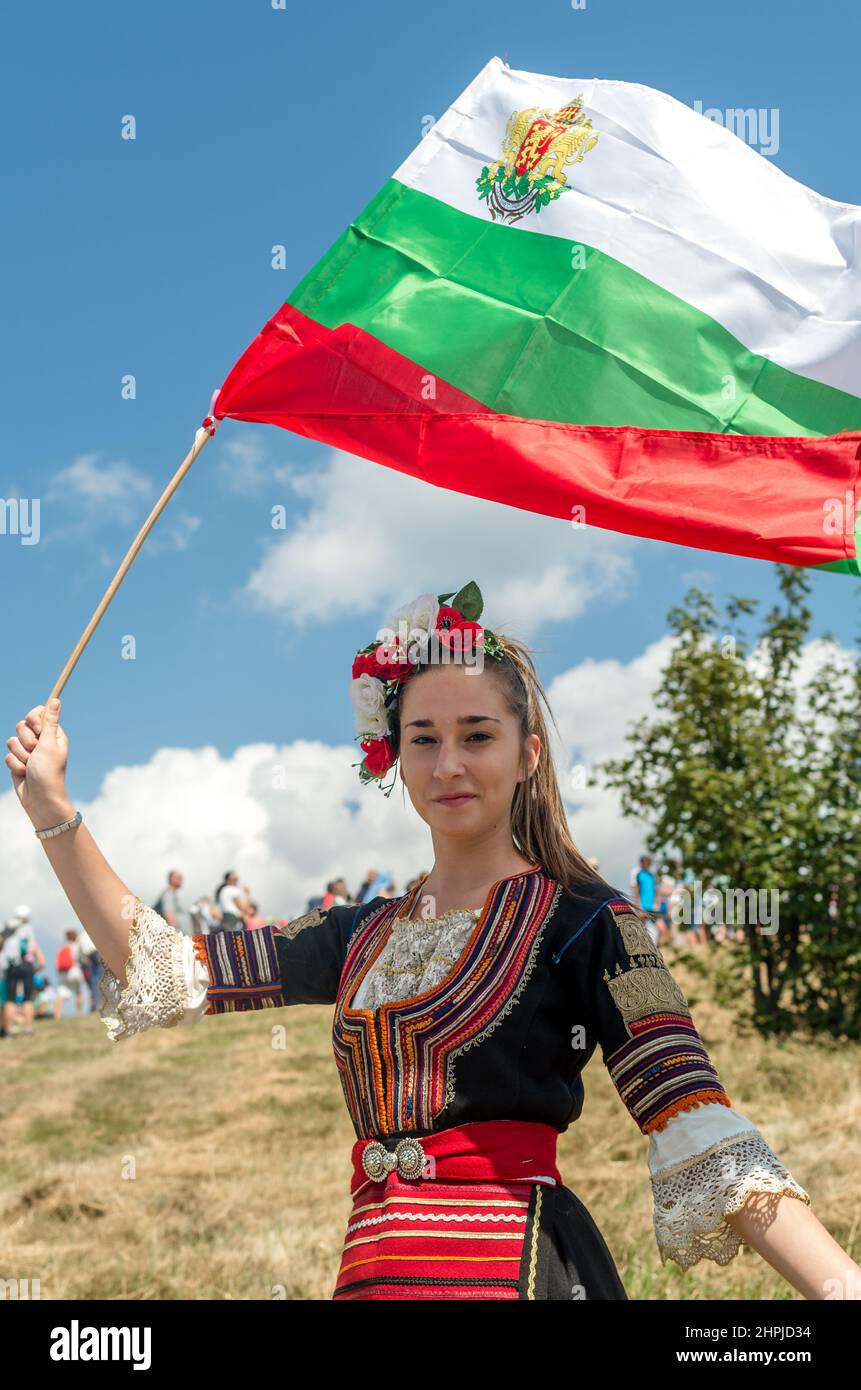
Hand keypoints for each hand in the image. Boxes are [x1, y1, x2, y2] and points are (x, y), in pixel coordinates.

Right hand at [4, 699, 72, 826]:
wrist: (40, 799)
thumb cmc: (49, 772)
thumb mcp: (49, 744)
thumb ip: (49, 722)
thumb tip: (56, 700)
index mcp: (53, 734)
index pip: (38, 713)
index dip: (33, 719)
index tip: (36, 728)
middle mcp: (41, 741)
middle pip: (22, 725)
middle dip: (26, 740)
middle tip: (36, 751)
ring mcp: (28, 752)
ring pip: (12, 741)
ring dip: (20, 755)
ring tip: (30, 766)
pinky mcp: (17, 762)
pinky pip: (8, 755)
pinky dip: (15, 765)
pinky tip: (24, 773)